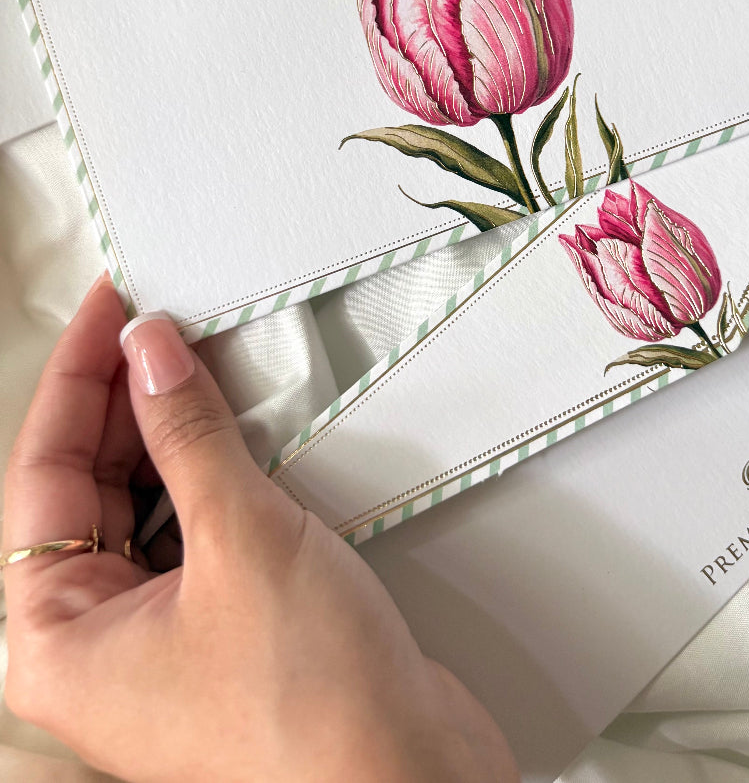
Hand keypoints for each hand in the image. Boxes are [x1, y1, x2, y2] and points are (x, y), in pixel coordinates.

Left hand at [3, 279, 516, 782]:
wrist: (410, 782)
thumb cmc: (312, 716)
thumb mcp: (241, 540)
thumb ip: (188, 435)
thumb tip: (151, 355)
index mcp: (57, 640)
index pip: (42, 473)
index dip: (74, 378)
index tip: (106, 310)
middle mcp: (97, 643)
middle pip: (88, 486)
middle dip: (122, 400)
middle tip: (153, 322)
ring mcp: (161, 637)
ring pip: (144, 503)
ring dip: (170, 433)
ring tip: (194, 362)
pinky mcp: (225, 627)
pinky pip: (197, 526)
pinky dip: (212, 472)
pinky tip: (234, 428)